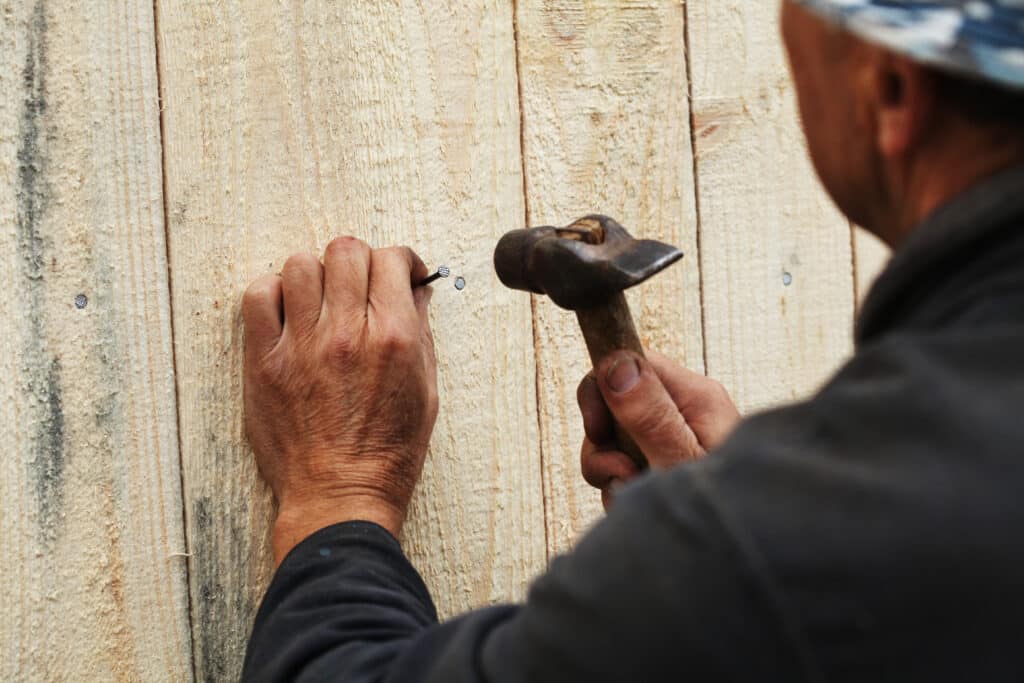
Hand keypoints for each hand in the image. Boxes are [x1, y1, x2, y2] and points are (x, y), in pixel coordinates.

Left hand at [242, 238, 437, 564]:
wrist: (340, 497)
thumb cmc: (387, 453)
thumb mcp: (426, 390)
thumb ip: (420, 332)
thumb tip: (414, 291)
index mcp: (394, 337)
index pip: (391, 259)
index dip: (398, 261)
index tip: (397, 274)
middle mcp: (348, 333)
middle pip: (345, 251)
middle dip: (358, 262)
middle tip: (359, 285)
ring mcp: (302, 345)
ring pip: (300, 264)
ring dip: (315, 275)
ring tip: (321, 301)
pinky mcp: (265, 361)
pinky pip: (257, 297)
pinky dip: (272, 294)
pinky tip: (288, 314)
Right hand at [577, 350, 739, 508]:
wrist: (757, 558)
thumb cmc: (731, 513)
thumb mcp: (680, 463)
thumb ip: (648, 415)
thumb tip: (616, 362)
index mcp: (697, 398)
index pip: (634, 363)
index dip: (604, 390)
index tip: (597, 428)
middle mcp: (686, 413)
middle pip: (616, 405)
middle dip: (604, 446)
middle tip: (622, 475)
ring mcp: (675, 441)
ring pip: (616, 444)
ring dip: (613, 476)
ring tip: (638, 498)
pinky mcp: (666, 467)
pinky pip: (626, 471)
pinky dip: (625, 492)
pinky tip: (644, 507)